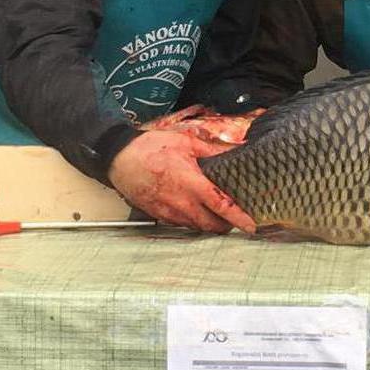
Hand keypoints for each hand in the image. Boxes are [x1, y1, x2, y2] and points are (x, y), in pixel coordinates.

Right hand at [107, 130, 255, 233]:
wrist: (119, 158)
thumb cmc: (151, 147)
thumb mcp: (186, 142)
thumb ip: (214, 150)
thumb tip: (238, 148)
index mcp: (191, 183)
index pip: (220, 205)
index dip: (238, 217)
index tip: (251, 226)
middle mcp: (180, 202)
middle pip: (210, 224)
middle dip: (226, 225)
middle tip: (237, 219)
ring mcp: (168, 211)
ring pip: (195, 226)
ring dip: (209, 225)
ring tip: (219, 216)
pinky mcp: (157, 214)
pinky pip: (181, 224)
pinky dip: (193, 221)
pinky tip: (196, 211)